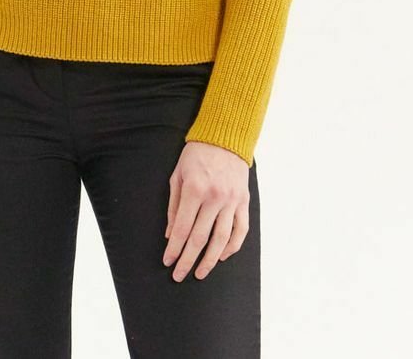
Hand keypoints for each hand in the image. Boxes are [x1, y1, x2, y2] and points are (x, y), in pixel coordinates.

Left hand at [162, 141, 249, 281]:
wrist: (225, 137)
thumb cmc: (196, 155)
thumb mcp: (178, 175)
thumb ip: (174, 206)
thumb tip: (170, 234)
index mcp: (195, 190)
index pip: (183, 228)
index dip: (174, 248)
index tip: (167, 261)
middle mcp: (214, 198)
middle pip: (200, 238)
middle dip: (188, 260)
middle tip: (178, 275)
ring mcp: (232, 201)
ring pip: (221, 239)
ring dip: (210, 260)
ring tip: (200, 273)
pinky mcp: (244, 201)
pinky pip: (240, 230)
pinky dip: (232, 247)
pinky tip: (222, 256)